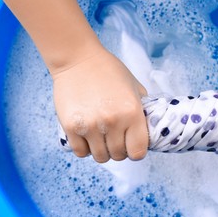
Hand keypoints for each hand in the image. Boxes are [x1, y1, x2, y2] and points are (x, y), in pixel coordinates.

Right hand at [53, 45, 147, 162]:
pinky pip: (81, 152)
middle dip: (119, 150)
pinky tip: (88, 136)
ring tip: (102, 137)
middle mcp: (112, 122)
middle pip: (118, 156)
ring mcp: (90, 126)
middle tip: (116, 138)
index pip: (138, 152)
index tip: (132, 144)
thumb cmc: (110, 71)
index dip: (136, 150)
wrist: (79, 59)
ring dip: (103, 150)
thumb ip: (144, 110)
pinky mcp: (70, 127)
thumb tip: (147, 131)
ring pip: (100, 157)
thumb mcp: (135, 87)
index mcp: (132, 113)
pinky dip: (86, 149)